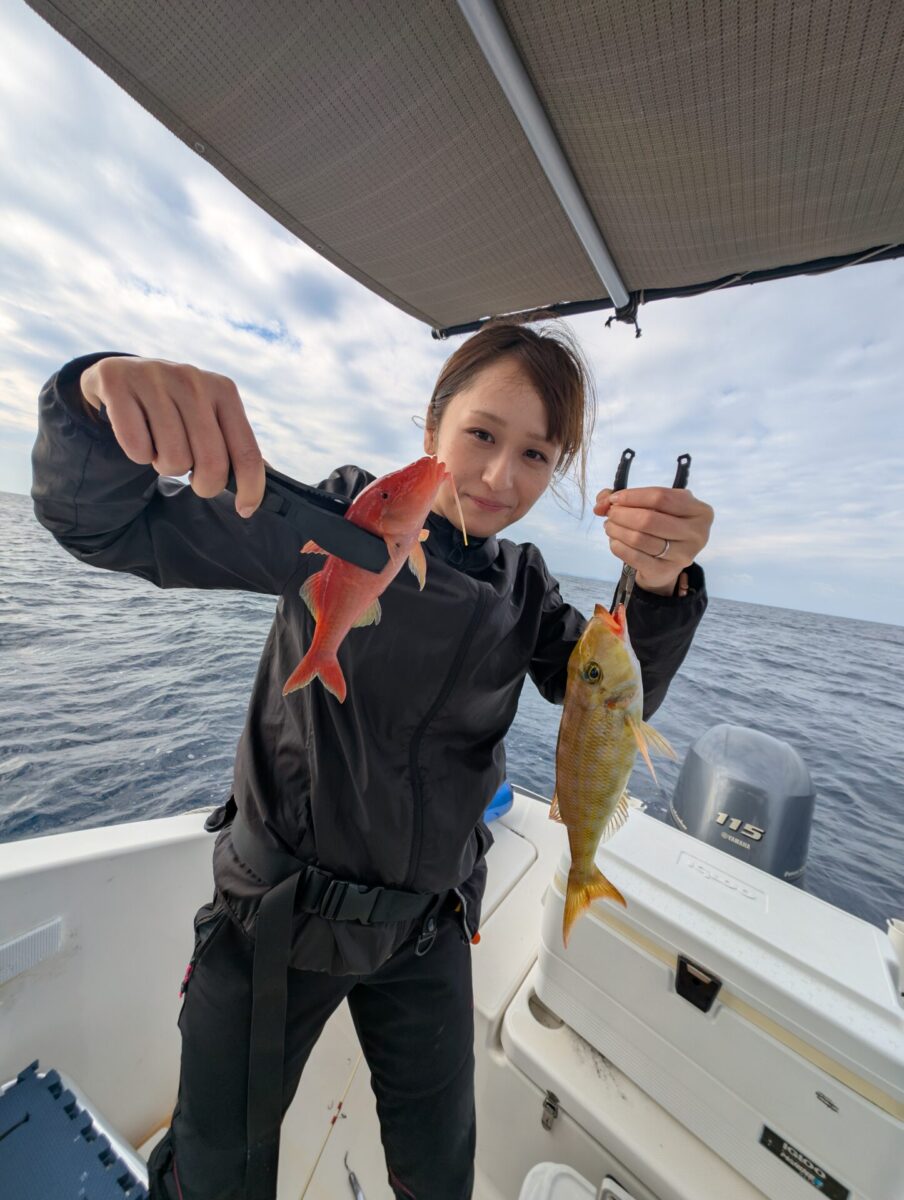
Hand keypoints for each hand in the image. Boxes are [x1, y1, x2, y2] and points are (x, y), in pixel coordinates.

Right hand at [80, 357, 264, 517]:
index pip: (247, 452)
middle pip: (212, 463)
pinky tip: (139, 436)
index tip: (244, 510)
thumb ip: (236, 446)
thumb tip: (266, 485)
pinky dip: (138, 455)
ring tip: (161, 447)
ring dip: (166, 467)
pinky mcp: (118, 383)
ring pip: (173, 460)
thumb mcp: (210, 418)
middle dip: (203, 484)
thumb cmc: (175, 409)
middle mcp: (193, 380)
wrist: (121, 376)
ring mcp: (155, 379)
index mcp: (224, 390)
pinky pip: (138, 449)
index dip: (250, 488)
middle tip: (192, 476)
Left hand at [593, 486, 713, 594]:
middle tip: (610, 514)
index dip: (632, 496)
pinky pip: (634, 557)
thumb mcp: (655, 506)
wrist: (668, 561)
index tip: (614, 498)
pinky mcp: (666, 571)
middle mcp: (697, 533)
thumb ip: (627, 497)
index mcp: (699, 511)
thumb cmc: (663, 526)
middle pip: (649, 519)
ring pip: (639, 538)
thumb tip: (602, 501)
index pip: (660, 497)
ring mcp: (683, 555)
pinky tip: (614, 541)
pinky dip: (618, 546)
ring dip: (617, 530)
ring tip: (610, 526)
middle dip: (622, 514)